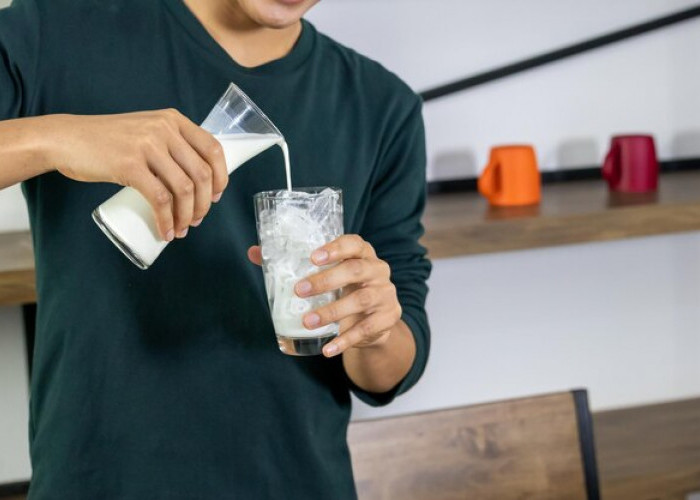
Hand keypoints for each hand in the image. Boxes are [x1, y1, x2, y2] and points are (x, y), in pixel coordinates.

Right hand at [46, 110, 227, 240]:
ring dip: (187, 216)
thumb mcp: (146, 129)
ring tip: (181, 229)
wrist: (67, 139)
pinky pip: (160, 199)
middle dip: (205, 203)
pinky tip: (166, 231)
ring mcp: (147, 146)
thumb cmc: (108, 140)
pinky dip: (166, 220)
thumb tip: (197, 178)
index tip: (216, 196)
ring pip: (183, 189)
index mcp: (173, 120)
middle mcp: (164, 129)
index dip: (221, 177)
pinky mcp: (130, 165)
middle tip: (197, 220)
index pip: (213, 149)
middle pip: (202, 173)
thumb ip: (170, 144)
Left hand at [247, 235, 402, 357]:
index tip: (313, 257)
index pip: (354, 243)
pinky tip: (328, 348)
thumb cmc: (344, 287)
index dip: (335, 248)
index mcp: (362, 253)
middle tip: (299, 291)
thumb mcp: (327, 273)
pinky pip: (367, 330)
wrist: (376, 319)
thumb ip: (293, 262)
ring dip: (332, 312)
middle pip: (356, 270)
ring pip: (361, 301)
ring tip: (308, 322)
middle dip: (327, 280)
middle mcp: (377, 270)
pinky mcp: (387, 319)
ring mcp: (385, 295)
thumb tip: (254, 253)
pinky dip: (346, 340)